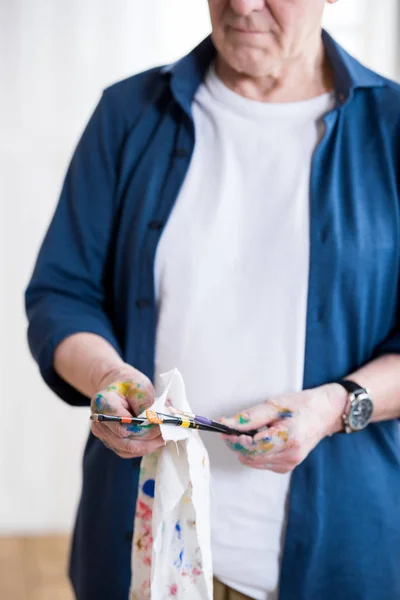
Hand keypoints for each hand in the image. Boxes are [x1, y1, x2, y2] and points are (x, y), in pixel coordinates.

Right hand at [90, 366, 164, 457]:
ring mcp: (103, 434)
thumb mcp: (140, 387)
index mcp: (103, 403)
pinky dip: (143, 448)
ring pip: (127, 449)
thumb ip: (145, 405)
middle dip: (149, 439)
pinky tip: (155, 441)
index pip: (123, 425)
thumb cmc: (130, 384)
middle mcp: (99, 422)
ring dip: (148, 446)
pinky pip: (127, 452)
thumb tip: (156, 423)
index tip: (162, 424)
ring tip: (164, 438)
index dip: (144, 428)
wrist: (119, 387)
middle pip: (125, 441)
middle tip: (167, 433)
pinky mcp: (111, 442)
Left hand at [220, 384, 346, 472]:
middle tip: (229, 429)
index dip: (235, 439)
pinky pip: (262, 462)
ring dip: (244, 448)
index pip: (252, 446)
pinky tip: (258, 439)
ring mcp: (290, 463)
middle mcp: (291, 455)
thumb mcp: (275, 405)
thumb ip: (250, 417)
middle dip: (236, 443)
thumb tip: (226, 423)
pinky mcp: (287, 466)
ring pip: (254, 461)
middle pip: (251, 456)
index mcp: (289, 438)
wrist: (326, 413)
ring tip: (245, 432)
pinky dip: (254, 452)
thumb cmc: (302, 405)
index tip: (224, 430)